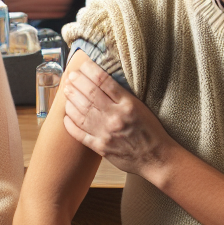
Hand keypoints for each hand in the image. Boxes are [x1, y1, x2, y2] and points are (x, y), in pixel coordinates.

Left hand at [59, 50, 170, 179]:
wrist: (157, 158)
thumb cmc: (152, 132)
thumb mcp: (143, 107)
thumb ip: (123, 96)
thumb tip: (103, 82)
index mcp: (128, 104)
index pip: (104, 81)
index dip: (90, 71)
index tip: (83, 65)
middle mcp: (115, 117)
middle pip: (89, 94)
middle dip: (77, 82)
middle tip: (70, 76)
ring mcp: (106, 133)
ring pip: (81, 112)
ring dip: (71, 99)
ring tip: (66, 90)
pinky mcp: (101, 147)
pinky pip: (80, 134)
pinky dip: (70, 124)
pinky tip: (66, 115)